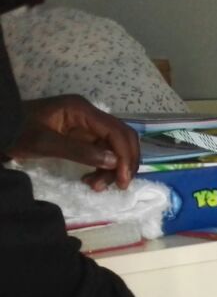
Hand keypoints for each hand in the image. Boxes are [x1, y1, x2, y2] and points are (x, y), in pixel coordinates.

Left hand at [11, 96, 139, 189]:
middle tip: (117, 185)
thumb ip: (80, 152)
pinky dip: (103, 168)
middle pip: (122, 138)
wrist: (0, 126)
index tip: (121, 181)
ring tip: (95, 186)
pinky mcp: (82, 137)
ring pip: (115, 147)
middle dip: (124, 163)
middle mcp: (89, 115)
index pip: (116, 132)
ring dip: (113, 168)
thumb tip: (114, 162)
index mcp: (81, 110)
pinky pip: (103, 152)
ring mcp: (86, 125)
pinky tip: (91, 179)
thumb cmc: (17, 131)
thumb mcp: (44, 143)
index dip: (124, 156)